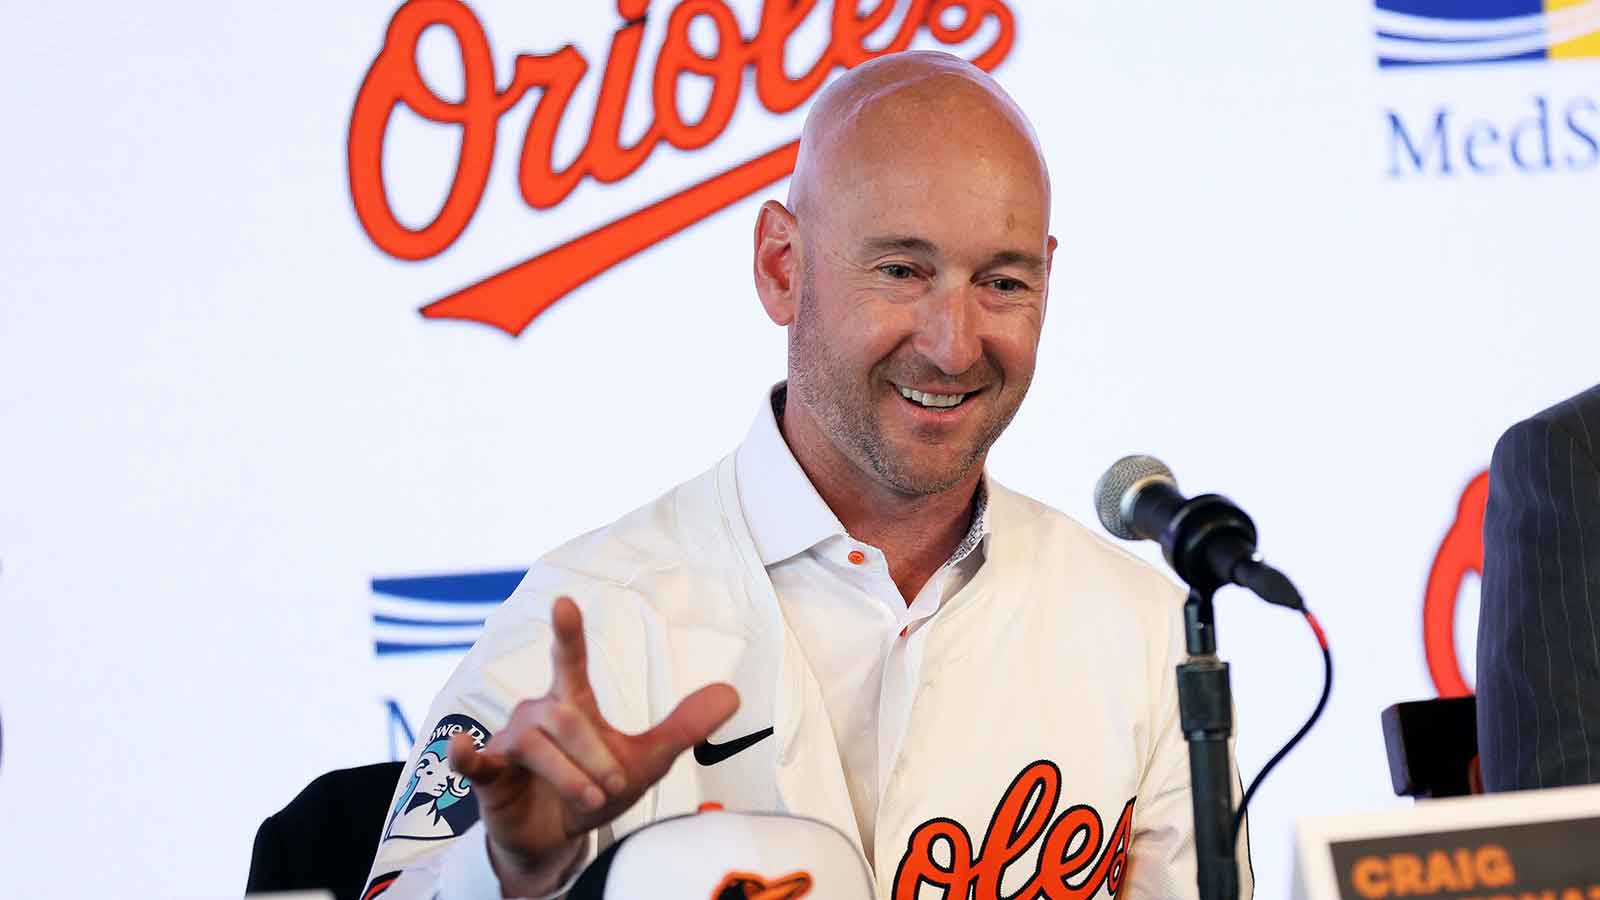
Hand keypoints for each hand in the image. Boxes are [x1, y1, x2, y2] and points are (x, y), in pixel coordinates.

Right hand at [449, 596, 738, 895]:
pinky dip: (468, 754)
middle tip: (613, 786)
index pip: (569, 660)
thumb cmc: (591, 786)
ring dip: (571, 778)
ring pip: (539, 746)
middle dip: (595, 756)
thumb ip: (683, 727)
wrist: (557, 838)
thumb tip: (732, 694)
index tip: (564, 602)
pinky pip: (476, 760)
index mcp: (570, 702)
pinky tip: (465, 749)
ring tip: (590, 801)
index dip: (568, 632)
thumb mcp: (644, 760)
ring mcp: (510, 740)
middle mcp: (537, 712)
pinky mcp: (490, 774)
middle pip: (567, 720)